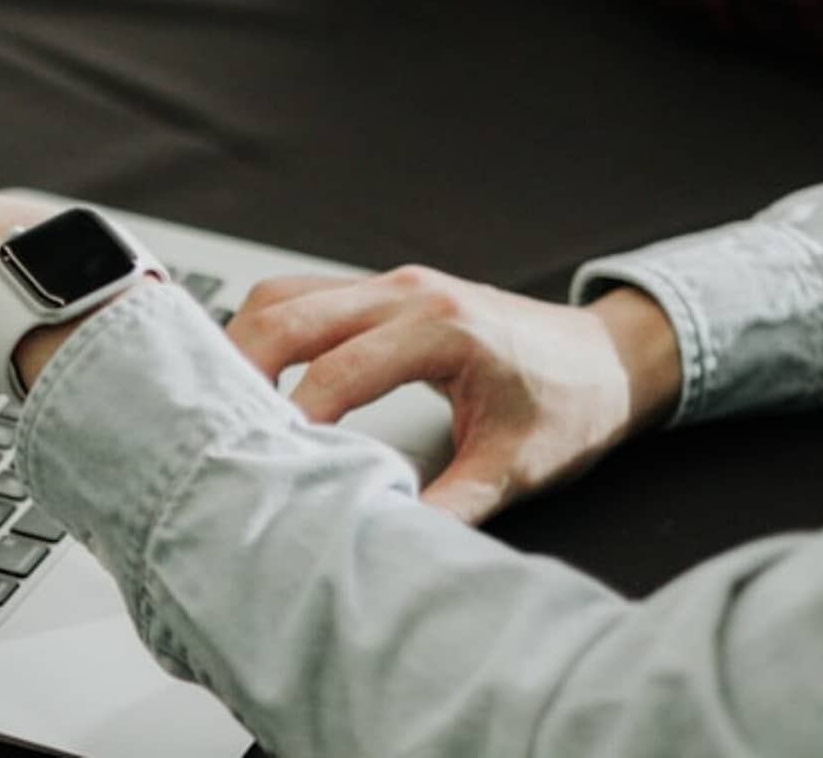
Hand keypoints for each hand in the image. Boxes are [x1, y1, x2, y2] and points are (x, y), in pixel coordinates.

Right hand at [226, 266, 681, 523]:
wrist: (611, 357)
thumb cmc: (571, 401)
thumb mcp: (516, 466)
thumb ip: (450, 505)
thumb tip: (385, 537)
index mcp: (443, 327)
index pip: (338, 368)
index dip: (294, 417)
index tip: (266, 459)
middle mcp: (408, 293)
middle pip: (290, 312)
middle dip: (241, 365)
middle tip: (212, 423)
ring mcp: (392, 284)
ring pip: (286, 294)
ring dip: (246, 341)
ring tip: (222, 400)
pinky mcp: (383, 292)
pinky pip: (304, 295)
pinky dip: (269, 331)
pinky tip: (253, 374)